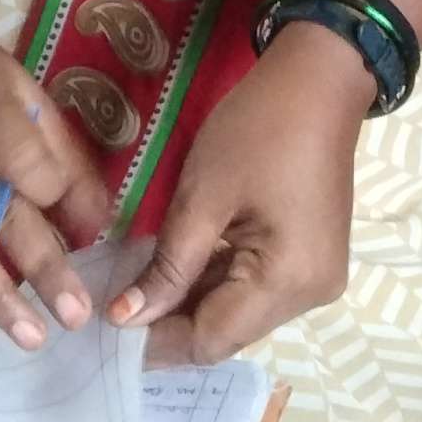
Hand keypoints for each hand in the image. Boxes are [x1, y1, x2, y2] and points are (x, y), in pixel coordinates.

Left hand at [111, 22, 375, 365]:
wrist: (318, 79)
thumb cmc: (256, 129)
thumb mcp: (201, 197)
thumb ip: (166, 267)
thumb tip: (124, 320)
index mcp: (288, 282)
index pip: (210, 340)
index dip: (155, 343)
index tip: (103, 328)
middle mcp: (310, 296)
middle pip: (227, 332)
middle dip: (170, 324)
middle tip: (113, 305)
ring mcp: (316, 280)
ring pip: (240, 314)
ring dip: (191, 304)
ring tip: (137, 289)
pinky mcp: (312, 261)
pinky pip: (256, 289)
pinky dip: (217, 283)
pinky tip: (178, 269)